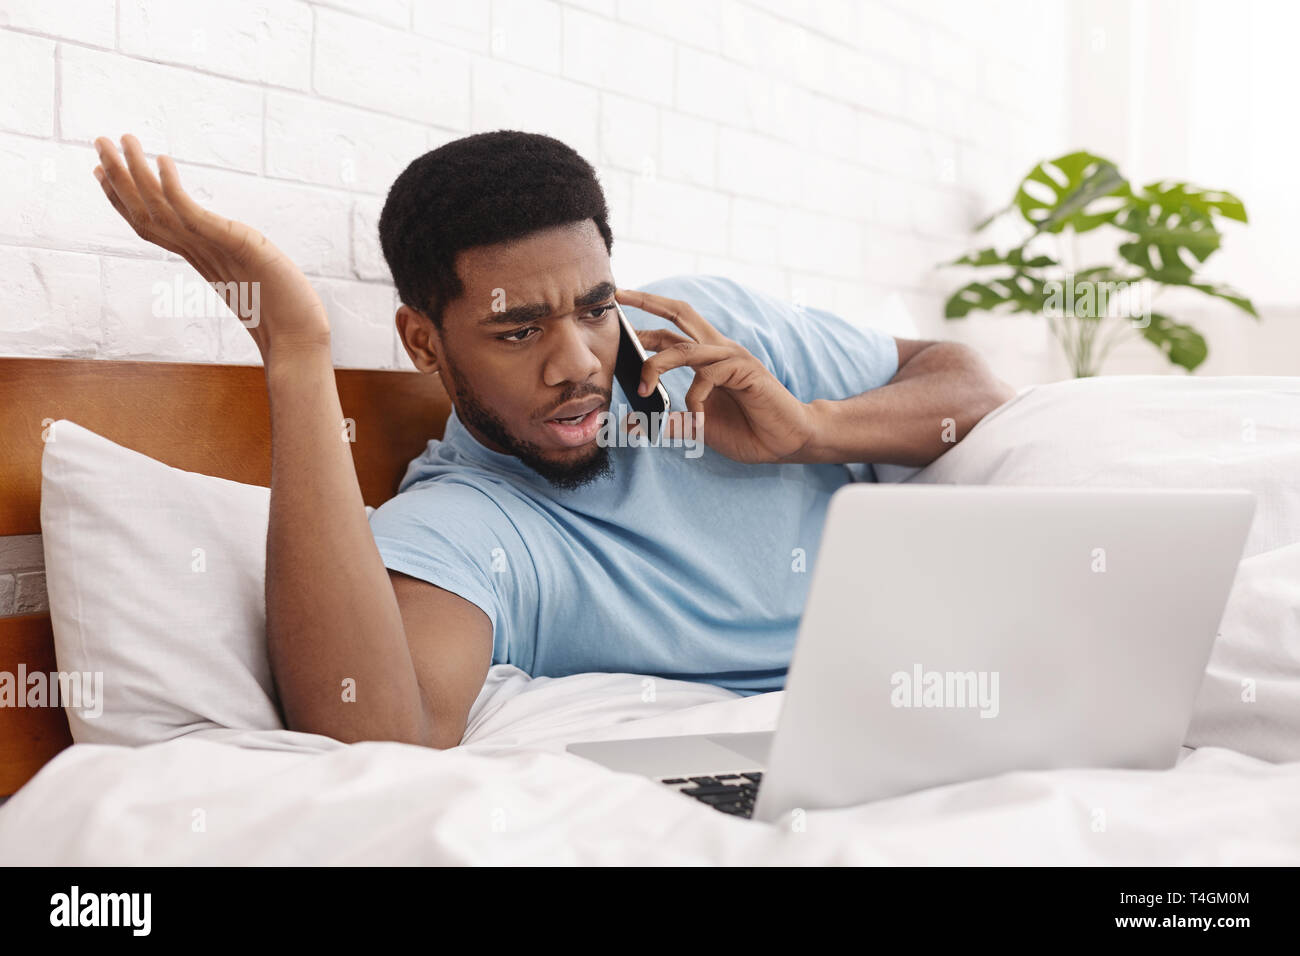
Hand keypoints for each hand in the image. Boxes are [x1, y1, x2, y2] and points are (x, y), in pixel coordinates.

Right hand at [91, 134, 331, 364]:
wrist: (298, 337)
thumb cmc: (284, 314)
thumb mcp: (256, 276)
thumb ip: (238, 261)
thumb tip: (238, 252)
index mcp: (200, 259)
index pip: (151, 226)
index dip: (123, 200)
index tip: (101, 173)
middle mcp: (198, 254)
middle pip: (144, 213)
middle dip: (118, 178)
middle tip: (98, 142)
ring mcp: (210, 250)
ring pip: (157, 208)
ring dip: (135, 172)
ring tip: (121, 139)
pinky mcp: (230, 244)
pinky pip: (189, 213)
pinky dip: (172, 186)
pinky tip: (163, 160)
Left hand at [615, 289, 816, 464]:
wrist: (787, 441)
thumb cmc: (749, 431)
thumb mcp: (699, 428)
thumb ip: (671, 422)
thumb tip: (636, 426)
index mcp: (707, 358)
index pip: (670, 331)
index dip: (644, 322)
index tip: (616, 318)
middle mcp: (718, 350)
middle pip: (680, 313)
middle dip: (648, 302)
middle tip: (618, 296)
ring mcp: (732, 357)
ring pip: (684, 348)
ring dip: (657, 366)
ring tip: (644, 390)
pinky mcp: (745, 370)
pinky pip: (709, 375)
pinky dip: (695, 398)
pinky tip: (696, 419)